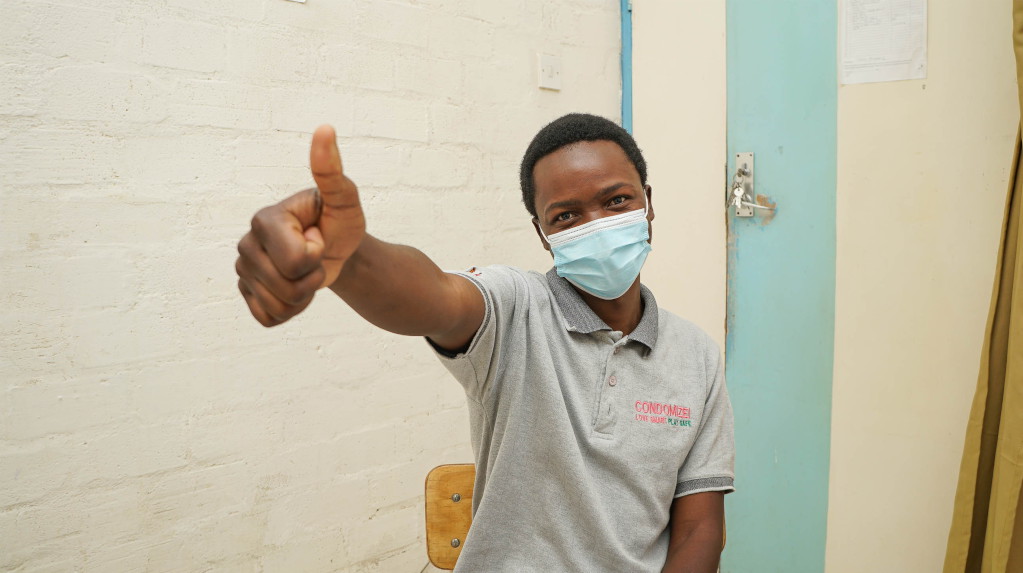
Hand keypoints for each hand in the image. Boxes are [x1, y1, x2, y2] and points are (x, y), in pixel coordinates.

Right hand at [236, 125, 365, 325]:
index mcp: (265, 219)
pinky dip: (290, 312)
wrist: (336, 251)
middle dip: (312, 279)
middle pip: (286, 286)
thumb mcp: (344, 199)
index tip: (317, 237)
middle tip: (316, 258)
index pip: (294, 261)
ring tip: (306, 273)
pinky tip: (295, 290)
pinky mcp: (246, 293)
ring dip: (303, 297)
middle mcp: (246, 243)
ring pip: (278, 305)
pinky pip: (269, 318)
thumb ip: (331, 170)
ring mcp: (243, 270)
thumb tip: (325, 129)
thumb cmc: (340, 222)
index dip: (317, 256)